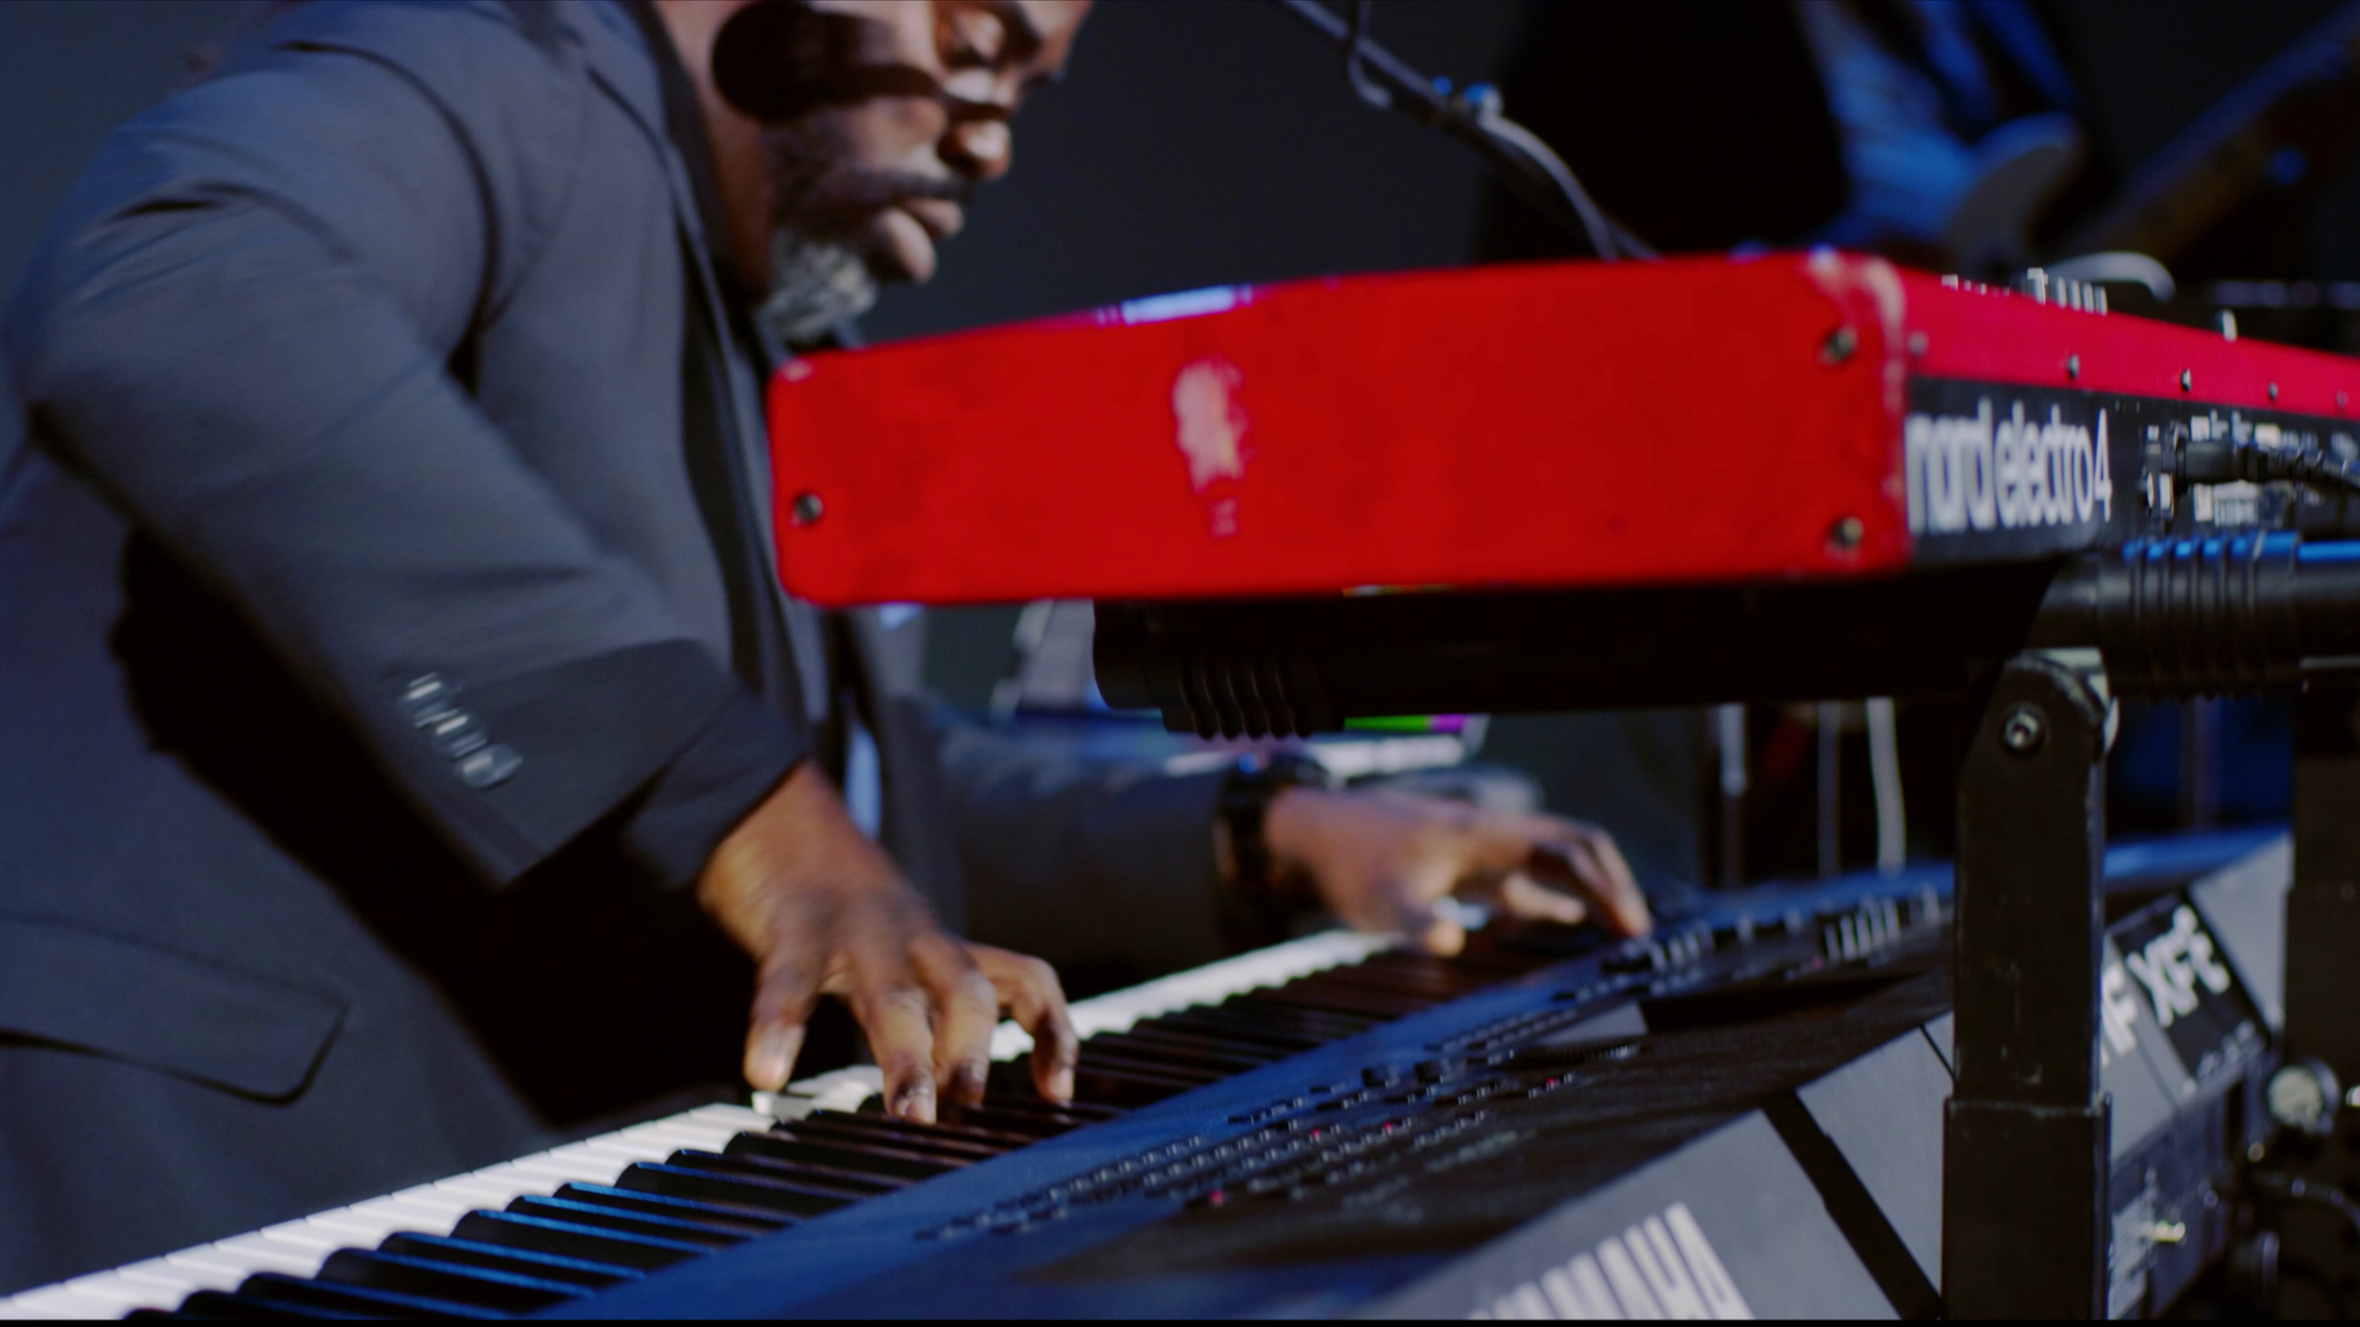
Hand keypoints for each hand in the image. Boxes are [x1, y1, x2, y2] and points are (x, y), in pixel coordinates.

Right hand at [696, 761, 1077, 1119]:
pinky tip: (765, 1072)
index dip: (1052, 1033)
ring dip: (909, 1056)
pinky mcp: (792, 923)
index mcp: (939, 946)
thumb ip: (919, 1005)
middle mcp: (911, 934)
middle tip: (970, 1107)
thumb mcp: (894, 947)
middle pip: (966, 989)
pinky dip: (779, 1025)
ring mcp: (855, 928)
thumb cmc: (833, 899)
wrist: (773, 808)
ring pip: (894, 993)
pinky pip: (789, 978)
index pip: (1025, 980)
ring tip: (910, 1114)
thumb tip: (943, 1091)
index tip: (1057, 1094)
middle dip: (974, 1050)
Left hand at [1261, 787, 1650, 955]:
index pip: (1567, 852)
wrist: (1315, 831)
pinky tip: (1557, 922)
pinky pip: (1525, 876)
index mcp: (1483, 838)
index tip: (1630, 930)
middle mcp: (1492, 837)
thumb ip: (1416, 921)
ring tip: (1614, 935)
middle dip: (1613, 887)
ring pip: (1554, 860)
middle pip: (1575, 848)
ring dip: (1588, 891)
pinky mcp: (1467, 864)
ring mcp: (1482, 849)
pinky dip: (1552, 897)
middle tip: (1635, 936)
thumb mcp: (1378, 900)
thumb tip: (1451, 942)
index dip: (1607, 888)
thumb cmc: (1348, 862)